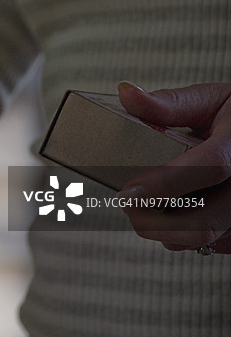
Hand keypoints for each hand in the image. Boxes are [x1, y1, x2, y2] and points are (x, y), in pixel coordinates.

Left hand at [118, 82, 230, 253]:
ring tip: (142, 205)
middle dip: (152, 221)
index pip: (209, 168)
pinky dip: (180, 234)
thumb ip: (169, 102)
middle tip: (125, 202)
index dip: (166, 183)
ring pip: (200, 238)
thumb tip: (126, 92)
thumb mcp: (210, 100)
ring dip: (162, 229)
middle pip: (202, 221)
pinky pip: (207, 244)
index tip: (128, 190)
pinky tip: (169, 212)